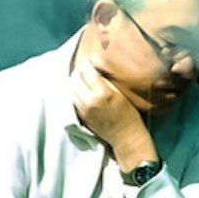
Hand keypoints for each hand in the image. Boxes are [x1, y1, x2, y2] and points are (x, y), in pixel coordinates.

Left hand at [69, 55, 160, 172]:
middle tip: (85, 67)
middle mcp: (89, 101)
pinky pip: (72, 98)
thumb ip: (105, 81)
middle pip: (75, 78)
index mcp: (102, 93)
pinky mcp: (80, 116)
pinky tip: (81, 89)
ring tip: (82, 77)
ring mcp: (83, 109)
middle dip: (79, 71)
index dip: (87, 63)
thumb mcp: (120, 93)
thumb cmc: (128, 114)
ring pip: (70, 88)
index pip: (87, 71)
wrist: (125, 137)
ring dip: (75, 80)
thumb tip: (94, 69)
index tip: (90, 60)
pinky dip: (75, 91)